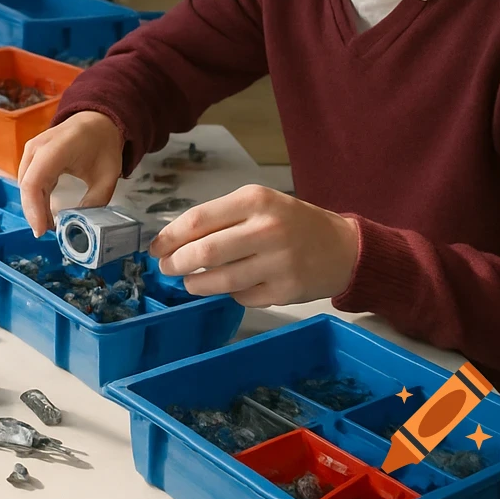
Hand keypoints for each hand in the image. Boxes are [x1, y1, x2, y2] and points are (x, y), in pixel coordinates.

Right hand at [18, 111, 124, 235]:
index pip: (34, 182)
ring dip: (34, 207)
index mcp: (57, 149)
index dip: (34, 209)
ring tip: (50, 226)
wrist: (96, 121)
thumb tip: (79, 226)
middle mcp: (37, 148)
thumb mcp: (107, 176)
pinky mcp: (31, 156)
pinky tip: (46, 214)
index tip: (42, 231)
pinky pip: (28, 181)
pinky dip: (35, 199)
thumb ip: (95, 202)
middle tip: (48, 234)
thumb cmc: (103, 146)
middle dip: (34, 213)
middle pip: (26, 186)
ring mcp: (31, 150)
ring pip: (25, 186)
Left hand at [149, 185, 359, 306]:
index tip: (155, 248)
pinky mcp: (286, 292)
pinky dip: (230, 294)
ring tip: (190, 282)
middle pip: (204, 253)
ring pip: (220, 281)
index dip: (169, 237)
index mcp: (255, 201)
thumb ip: (219, 218)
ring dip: (196, 284)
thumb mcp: (258, 205)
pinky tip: (232, 286)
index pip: (197, 220)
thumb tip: (173, 241)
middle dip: (176, 264)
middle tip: (167, 268)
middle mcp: (267, 230)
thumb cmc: (291, 222)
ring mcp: (278, 263)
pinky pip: (242, 297)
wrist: (344, 248)